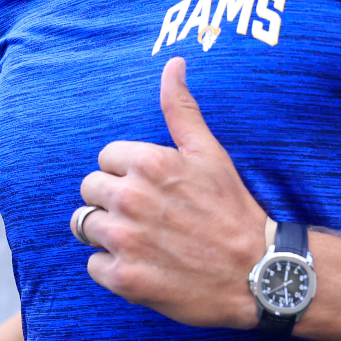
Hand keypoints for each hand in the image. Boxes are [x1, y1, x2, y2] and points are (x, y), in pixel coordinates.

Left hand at [78, 57, 267, 329]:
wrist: (256, 273)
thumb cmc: (232, 208)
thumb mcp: (209, 152)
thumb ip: (181, 108)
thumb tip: (173, 62)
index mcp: (148, 163)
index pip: (105, 158)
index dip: (126, 172)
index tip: (151, 187)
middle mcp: (131, 199)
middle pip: (89, 190)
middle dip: (111, 200)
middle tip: (146, 214)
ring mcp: (126, 240)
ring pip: (84, 226)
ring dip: (106, 233)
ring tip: (141, 238)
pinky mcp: (125, 279)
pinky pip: (93, 265)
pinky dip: (113, 268)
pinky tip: (143, 264)